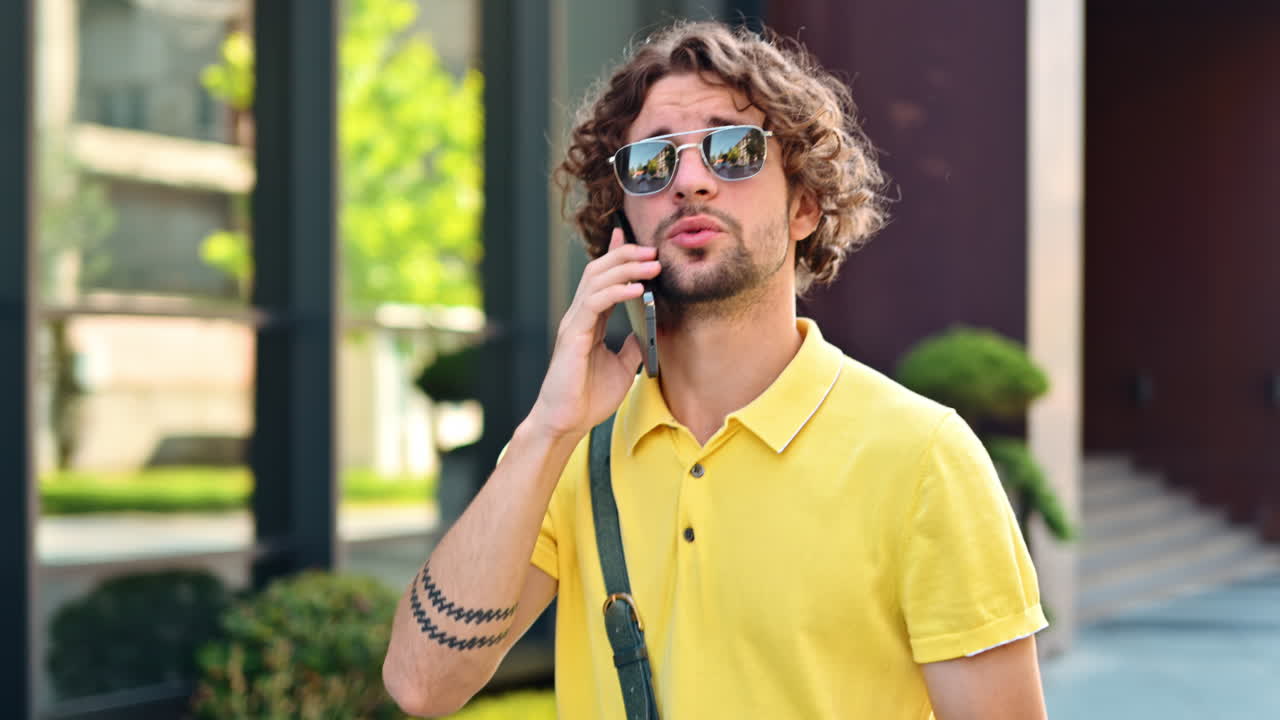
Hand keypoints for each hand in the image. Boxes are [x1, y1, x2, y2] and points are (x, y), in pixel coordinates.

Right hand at [529, 228, 660, 439]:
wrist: (567, 422)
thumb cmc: (589, 398)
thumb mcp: (622, 367)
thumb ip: (632, 345)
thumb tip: (648, 330)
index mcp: (590, 321)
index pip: (602, 279)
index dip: (614, 254)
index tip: (631, 237)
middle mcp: (579, 316)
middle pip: (599, 270)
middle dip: (626, 255)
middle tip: (653, 251)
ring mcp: (574, 323)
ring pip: (596, 279)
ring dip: (626, 268)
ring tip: (651, 265)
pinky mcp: (573, 335)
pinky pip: (595, 303)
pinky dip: (617, 291)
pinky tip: (637, 289)